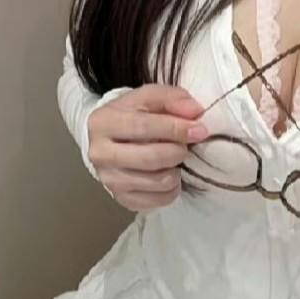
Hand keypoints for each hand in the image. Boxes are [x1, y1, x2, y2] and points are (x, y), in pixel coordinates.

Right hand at [88, 85, 208, 211]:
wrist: (110, 138)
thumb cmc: (132, 115)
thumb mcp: (148, 98)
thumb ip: (172, 98)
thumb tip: (195, 111)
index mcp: (103, 122)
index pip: (143, 127)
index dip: (176, 129)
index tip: (199, 130)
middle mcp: (100, 154)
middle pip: (150, 158)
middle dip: (177, 151)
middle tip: (186, 146)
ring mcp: (109, 179)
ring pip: (158, 182)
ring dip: (176, 170)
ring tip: (175, 158)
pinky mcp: (121, 198)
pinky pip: (158, 200)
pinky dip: (172, 188)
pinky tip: (169, 173)